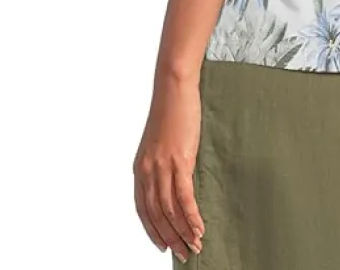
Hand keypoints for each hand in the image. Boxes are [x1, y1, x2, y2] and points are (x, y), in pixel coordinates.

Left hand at [133, 70, 205, 262]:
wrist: (173, 88)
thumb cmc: (170, 109)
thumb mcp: (160, 142)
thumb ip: (162, 163)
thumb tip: (175, 181)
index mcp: (140, 167)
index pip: (142, 208)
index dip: (152, 229)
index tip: (162, 244)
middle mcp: (147, 170)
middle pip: (156, 214)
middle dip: (170, 237)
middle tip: (182, 253)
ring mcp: (162, 166)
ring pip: (170, 210)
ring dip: (182, 231)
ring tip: (194, 246)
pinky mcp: (179, 160)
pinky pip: (184, 196)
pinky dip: (191, 215)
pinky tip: (199, 227)